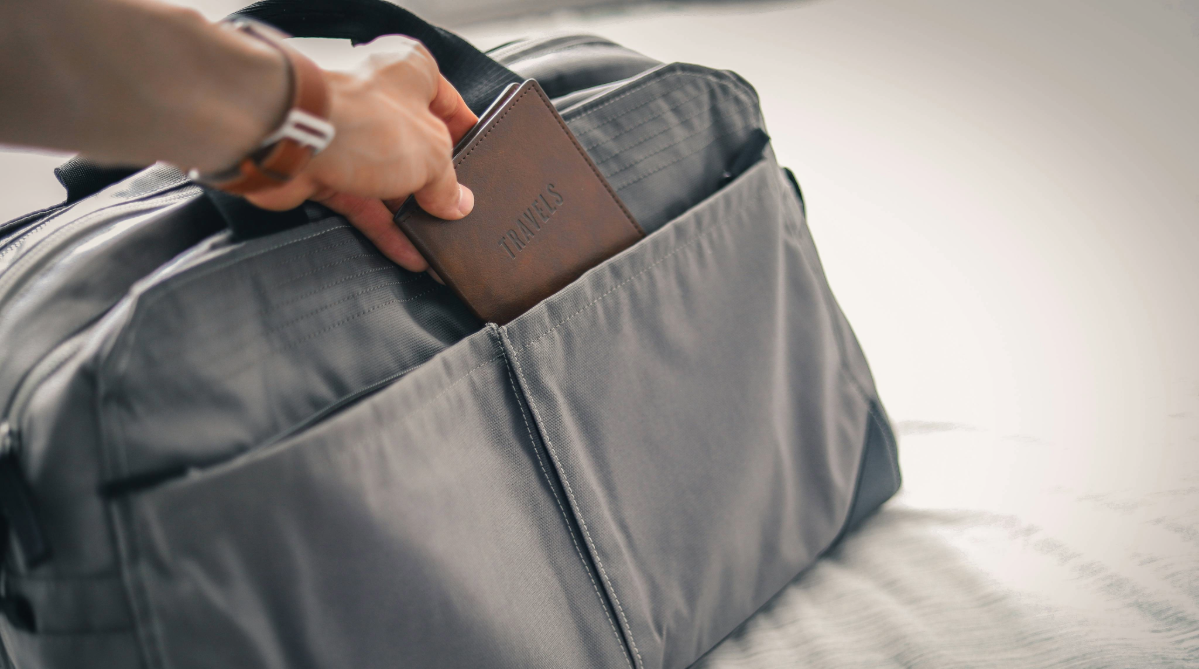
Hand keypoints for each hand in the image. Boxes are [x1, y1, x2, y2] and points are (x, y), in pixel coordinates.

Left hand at [243, 37, 475, 272]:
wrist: (290, 136)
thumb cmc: (361, 121)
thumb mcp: (431, 155)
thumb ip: (448, 183)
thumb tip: (457, 203)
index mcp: (411, 72)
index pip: (449, 104)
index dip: (467, 137)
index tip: (480, 167)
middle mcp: (379, 98)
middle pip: (419, 146)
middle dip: (437, 184)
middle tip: (459, 212)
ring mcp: (351, 135)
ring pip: (390, 180)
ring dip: (411, 214)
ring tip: (438, 243)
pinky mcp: (326, 169)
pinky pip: (365, 205)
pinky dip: (386, 230)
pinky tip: (409, 254)